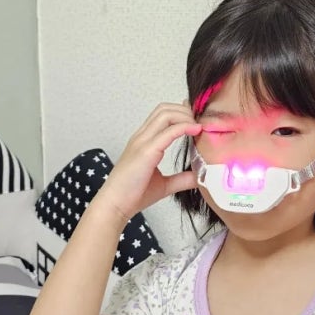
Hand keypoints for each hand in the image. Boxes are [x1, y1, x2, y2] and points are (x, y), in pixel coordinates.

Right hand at [94, 103, 201, 222]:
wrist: (115, 206)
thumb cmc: (133, 195)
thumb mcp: (164, 184)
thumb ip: (182, 178)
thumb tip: (200, 176)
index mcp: (144, 141)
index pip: (162, 115)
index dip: (180, 111)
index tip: (196, 118)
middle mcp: (141, 137)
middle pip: (164, 109)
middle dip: (185, 110)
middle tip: (200, 122)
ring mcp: (142, 142)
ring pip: (165, 114)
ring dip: (185, 115)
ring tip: (198, 127)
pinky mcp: (146, 151)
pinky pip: (168, 131)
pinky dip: (184, 127)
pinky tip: (196, 131)